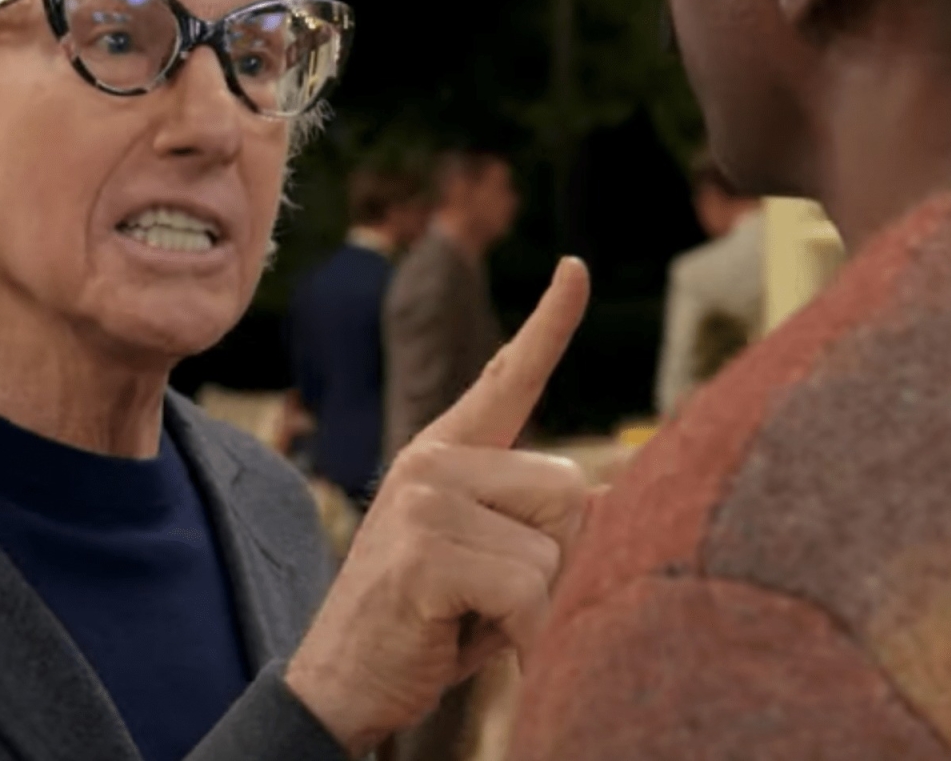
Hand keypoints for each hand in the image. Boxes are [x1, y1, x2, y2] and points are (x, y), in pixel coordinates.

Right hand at [284, 258, 592, 757]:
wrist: (340, 682)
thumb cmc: (425, 623)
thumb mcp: (484, 564)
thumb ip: (533, 522)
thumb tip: (611, 495)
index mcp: (444, 454)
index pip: (507, 379)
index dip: (549, 325)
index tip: (576, 268)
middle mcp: (431, 462)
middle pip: (570, 486)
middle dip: (555, 557)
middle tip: (490, 595)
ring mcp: (423, 501)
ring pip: (553, 548)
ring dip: (532, 603)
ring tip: (469, 617)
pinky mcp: (424, 552)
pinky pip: (527, 590)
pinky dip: (519, 634)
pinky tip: (466, 638)